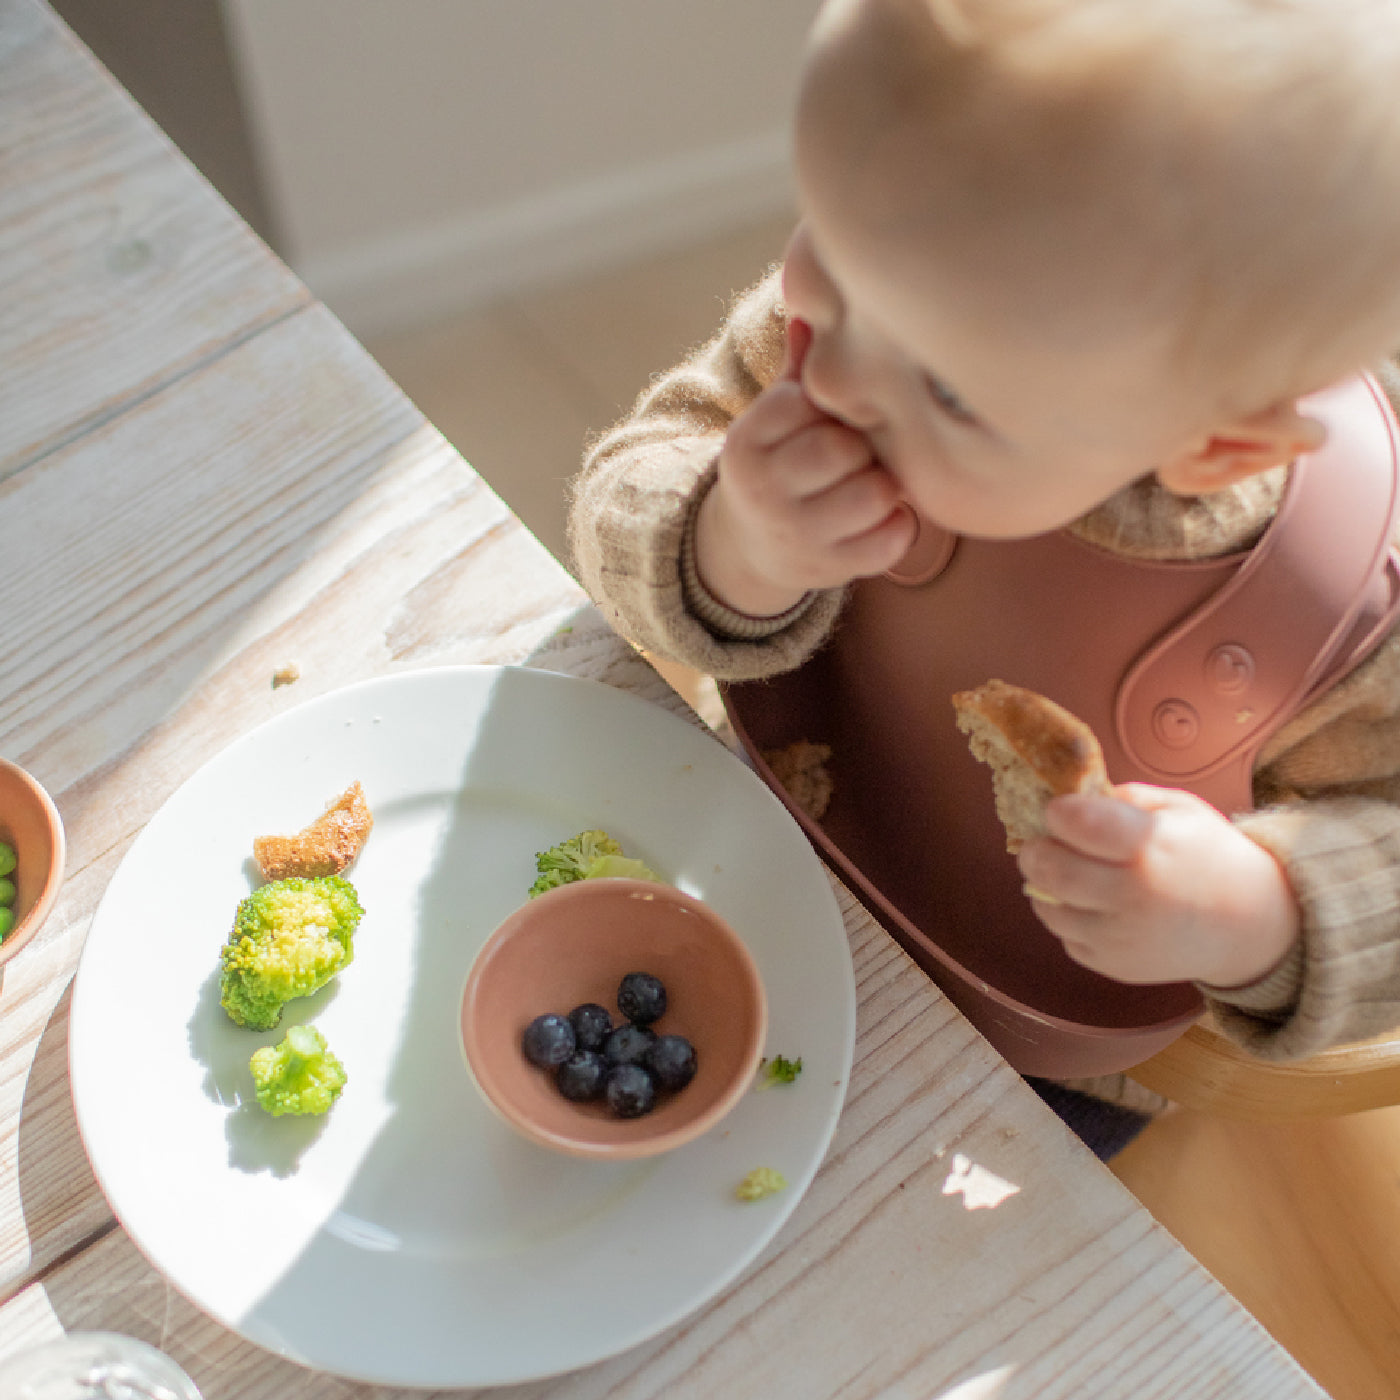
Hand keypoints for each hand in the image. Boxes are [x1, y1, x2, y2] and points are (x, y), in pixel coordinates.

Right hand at [691, 319, 914, 616]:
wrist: (752, 549)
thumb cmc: (782, 463)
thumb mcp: (776, 417)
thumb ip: (801, 368)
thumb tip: (813, 301)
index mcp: (745, 443)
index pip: (812, 401)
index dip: (836, 406)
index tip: (830, 418)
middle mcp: (763, 492)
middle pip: (844, 447)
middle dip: (862, 447)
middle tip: (858, 453)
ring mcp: (797, 536)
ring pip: (875, 493)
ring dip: (885, 486)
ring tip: (872, 482)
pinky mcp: (832, 570)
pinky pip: (893, 538)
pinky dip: (900, 525)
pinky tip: (884, 517)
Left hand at [1017, 783, 1300, 987]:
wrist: (1247, 924)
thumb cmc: (1207, 855)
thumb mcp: (1178, 808)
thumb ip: (1123, 797)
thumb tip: (1071, 796)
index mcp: (1150, 847)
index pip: (1078, 823)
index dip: (1058, 812)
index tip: (1058, 809)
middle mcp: (1132, 896)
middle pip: (1050, 870)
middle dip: (1035, 851)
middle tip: (1043, 843)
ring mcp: (1121, 938)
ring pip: (1048, 907)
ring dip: (1045, 886)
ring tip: (1067, 871)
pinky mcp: (1114, 966)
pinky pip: (1065, 937)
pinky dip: (1068, 917)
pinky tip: (1091, 903)